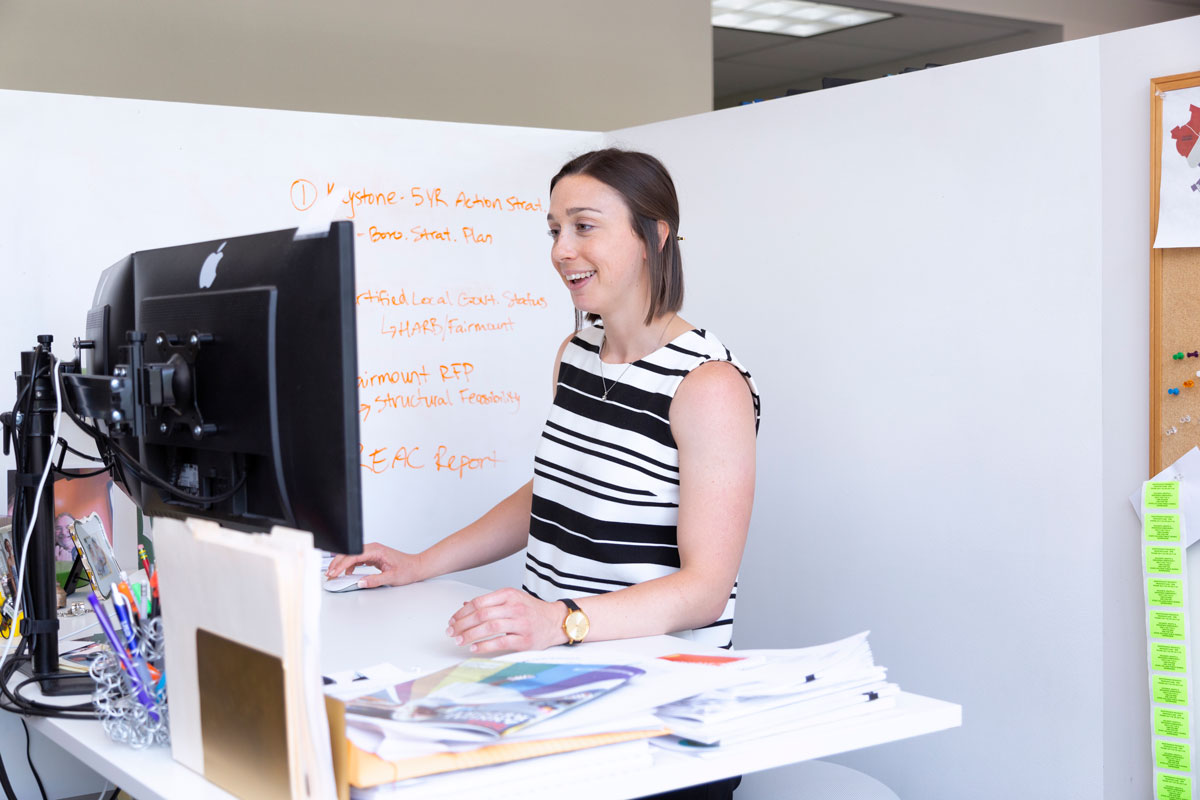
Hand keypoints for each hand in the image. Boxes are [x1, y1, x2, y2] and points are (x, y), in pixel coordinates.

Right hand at [325, 542, 422, 587]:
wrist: (416, 567)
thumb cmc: (407, 569)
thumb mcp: (391, 577)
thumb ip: (375, 580)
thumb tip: (360, 582)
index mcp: (377, 550)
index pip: (354, 555)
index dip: (342, 564)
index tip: (334, 572)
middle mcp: (373, 548)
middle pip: (350, 553)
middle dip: (338, 563)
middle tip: (329, 573)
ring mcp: (373, 551)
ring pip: (352, 555)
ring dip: (342, 564)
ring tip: (334, 573)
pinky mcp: (373, 556)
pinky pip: (357, 558)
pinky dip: (350, 565)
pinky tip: (347, 572)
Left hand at [447, 587, 565, 653]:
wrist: (556, 621)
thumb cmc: (532, 611)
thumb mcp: (512, 599)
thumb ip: (490, 602)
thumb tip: (465, 605)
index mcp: (509, 595)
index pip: (479, 602)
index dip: (462, 612)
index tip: (452, 620)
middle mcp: (514, 607)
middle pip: (482, 615)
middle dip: (462, 624)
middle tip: (451, 631)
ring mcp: (520, 623)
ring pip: (489, 627)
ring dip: (470, 635)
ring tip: (459, 640)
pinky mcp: (525, 640)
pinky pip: (501, 642)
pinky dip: (485, 645)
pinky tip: (474, 648)